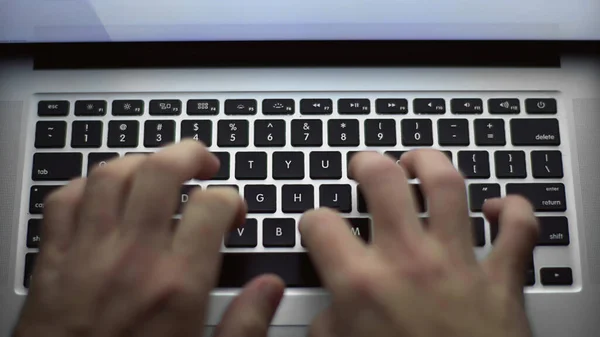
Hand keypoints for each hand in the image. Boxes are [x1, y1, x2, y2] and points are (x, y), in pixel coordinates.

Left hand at [14, 140, 284, 336]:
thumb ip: (243, 325)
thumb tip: (269, 288)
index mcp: (177, 284)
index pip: (212, 205)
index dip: (232, 199)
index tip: (233, 213)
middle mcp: (133, 258)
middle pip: (162, 172)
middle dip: (189, 154)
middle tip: (203, 162)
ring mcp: (88, 253)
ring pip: (112, 175)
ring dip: (141, 163)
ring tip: (158, 171)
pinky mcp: (53, 260)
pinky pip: (65, 200)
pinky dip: (88, 185)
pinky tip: (106, 194)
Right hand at [300, 150, 538, 336]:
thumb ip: (328, 328)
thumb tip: (328, 312)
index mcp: (362, 284)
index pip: (321, 224)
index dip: (312, 219)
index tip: (317, 225)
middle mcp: (409, 262)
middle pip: (384, 180)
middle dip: (368, 162)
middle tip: (364, 164)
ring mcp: (459, 264)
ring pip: (448, 185)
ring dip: (431, 163)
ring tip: (418, 161)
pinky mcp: (503, 279)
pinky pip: (519, 228)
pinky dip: (514, 210)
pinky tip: (497, 207)